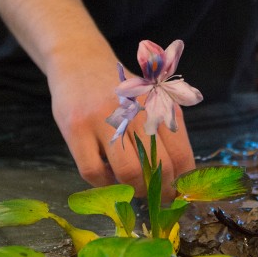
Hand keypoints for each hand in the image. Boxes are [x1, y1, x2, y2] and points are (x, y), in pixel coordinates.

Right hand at [49, 63, 195, 200]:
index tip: (177, 193)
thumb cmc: (118, 87)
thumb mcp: (148, 97)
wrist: (79, 60)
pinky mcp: (76, 128)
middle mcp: (134, 110)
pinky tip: (106, 176)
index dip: (181, 182)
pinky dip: (103, 183)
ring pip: (128, 172)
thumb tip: (177, 176)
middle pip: (158, 166)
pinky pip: (93, 172)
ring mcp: (104, 119)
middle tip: (155, 196)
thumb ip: (164, 129)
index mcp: (158, 104)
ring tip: (132, 187)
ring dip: (133, 190)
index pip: (181, 153)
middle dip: (160, 190)